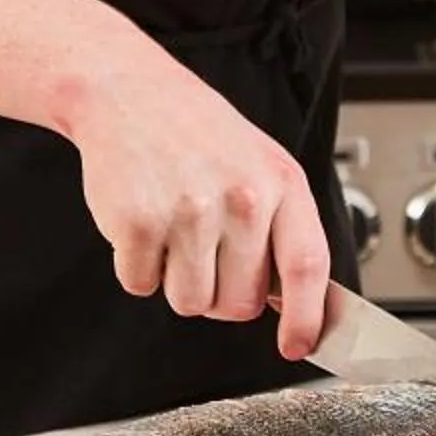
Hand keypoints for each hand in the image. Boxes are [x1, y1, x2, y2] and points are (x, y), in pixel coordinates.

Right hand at [62, 46, 330, 359]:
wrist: (128, 90)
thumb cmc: (196, 132)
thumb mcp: (258, 164)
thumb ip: (281, 227)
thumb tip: (296, 301)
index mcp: (281, 182)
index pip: (308, 267)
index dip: (306, 317)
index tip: (298, 345)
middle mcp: (242, 197)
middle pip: (240, 304)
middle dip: (220, 292)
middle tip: (203, 247)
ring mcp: (190, 211)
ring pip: (190, 303)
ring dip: (175, 279)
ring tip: (172, 225)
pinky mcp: (139, 222)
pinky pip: (140, 285)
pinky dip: (135, 265)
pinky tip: (142, 219)